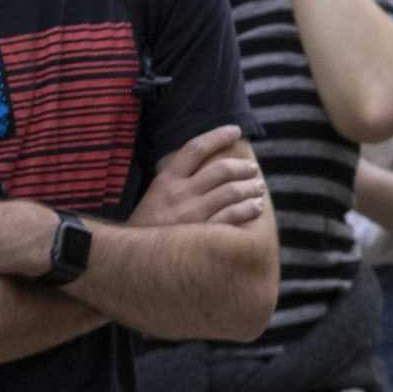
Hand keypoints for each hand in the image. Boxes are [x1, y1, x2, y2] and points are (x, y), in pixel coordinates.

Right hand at [132, 125, 267, 228]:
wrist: (133, 260)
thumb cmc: (145, 228)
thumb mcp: (153, 196)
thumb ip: (174, 181)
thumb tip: (202, 167)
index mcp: (166, 180)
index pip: (195, 148)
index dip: (218, 136)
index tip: (235, 130)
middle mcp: (180, 193)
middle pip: (221, 170)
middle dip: (242, 167)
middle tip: (252, 169)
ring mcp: (193, 214)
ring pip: (232, 192)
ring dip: (251, 188)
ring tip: (259, 188)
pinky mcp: (204, 235)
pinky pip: (233, 216)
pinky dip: (249, 209)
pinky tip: (256, 207)